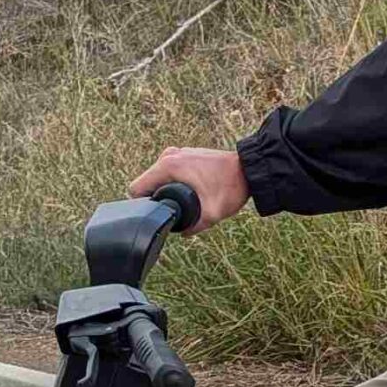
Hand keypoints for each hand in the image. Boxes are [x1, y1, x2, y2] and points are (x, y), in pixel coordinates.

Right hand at [131, 147, 250, 229]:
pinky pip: (169, 173)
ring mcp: (177, 153)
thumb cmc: (232, 186)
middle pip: (147, 184)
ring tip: (186, 202)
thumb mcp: (212, 214)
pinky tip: (191, 193)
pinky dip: (174, 183)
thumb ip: (193, 227)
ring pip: (158, 178)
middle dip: (157, 200)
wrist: (250, 169)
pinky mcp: (185, 155)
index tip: (159, 215)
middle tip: (177, 212)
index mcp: (168, 166)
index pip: (137, 188)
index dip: (143, 206)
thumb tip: (181, 233)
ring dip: (166, 191)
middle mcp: (169, 156)